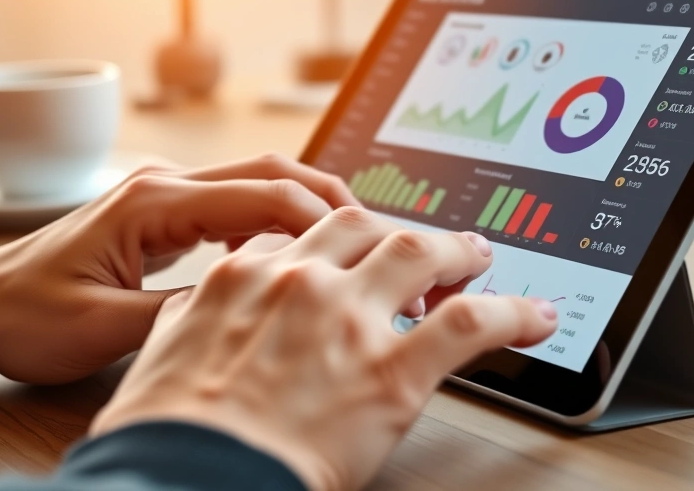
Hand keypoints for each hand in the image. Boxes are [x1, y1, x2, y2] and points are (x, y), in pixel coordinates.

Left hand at [0, 154, 357, 383]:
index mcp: (155, 201)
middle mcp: (167, 186)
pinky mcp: (167, 214)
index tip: (370, 253)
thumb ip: (185, 313)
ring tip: (354, 252)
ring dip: (311, 211)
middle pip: (274, 173)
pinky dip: (279, 224)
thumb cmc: (29, 316)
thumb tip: (258, 306)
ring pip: (261, 184)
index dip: (327, 220)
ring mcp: (168, 195)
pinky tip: (298, 258)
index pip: (265, 194)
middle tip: (382, 245)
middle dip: (336, 204)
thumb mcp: (104, 330)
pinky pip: (239, 205)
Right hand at [90, 207, 557, 490]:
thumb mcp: (158, 363)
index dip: (331, 243)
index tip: (349, 252)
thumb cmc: (164, 437)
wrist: (184, 477)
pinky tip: (535, 316)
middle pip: (363, 228)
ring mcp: (349, 318)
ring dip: (456, 251)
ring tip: (478, 254)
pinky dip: (512, 314)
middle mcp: (299, 281)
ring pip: (420, 254)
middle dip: (397, 231)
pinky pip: (472, 324)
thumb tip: (198, 316)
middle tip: (424, 242)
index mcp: (242, 279)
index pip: (297, 237)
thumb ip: (189, 326)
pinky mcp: (394, 369)